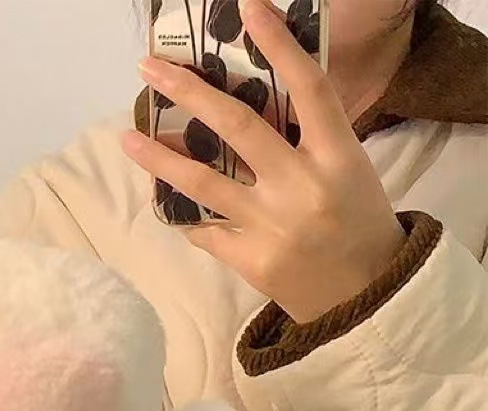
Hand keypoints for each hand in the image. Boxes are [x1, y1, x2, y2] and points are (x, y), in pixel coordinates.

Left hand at [124, 0, 405, 322]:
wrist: (365, 298)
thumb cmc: (357, 225)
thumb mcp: (348, 171)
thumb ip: (308, 140)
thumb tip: (255, 105)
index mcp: (337, 156)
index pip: (308, 88)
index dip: (278, 45)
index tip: (248, 7)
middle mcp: (302, 186)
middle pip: (238, 127)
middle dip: (190, 93)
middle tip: (151, 69)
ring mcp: (272, 226)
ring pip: (205, 183)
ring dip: (161, 157)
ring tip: (128, 137)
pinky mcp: (250, 260)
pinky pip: (205, 231)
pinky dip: (185, 216)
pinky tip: (165, 203)